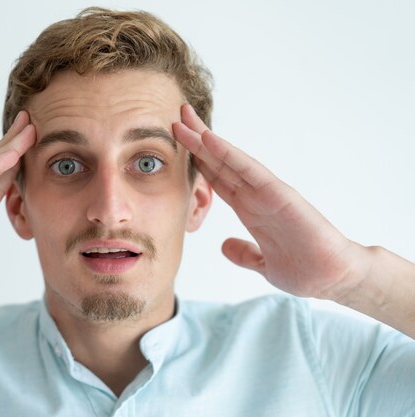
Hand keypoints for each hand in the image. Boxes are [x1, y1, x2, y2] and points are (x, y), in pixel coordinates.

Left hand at [173, 104, 366, 299]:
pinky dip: (229, 154)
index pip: (218, 179)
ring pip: (229, 160)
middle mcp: (255, 196)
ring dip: (206, 139)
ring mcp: (266, 192)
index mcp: (250, 210)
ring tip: (184, 119)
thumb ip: (244, 253)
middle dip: (197, 140)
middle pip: (219, 162)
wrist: (334, 280)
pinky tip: (209, 139)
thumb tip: (224, 246)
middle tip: (177, 117)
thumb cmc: (305, 270)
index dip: (198, 161)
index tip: (178, 145)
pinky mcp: (280, 194)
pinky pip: (249, 170)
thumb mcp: (263, 264)